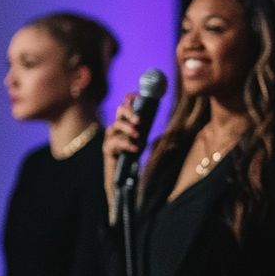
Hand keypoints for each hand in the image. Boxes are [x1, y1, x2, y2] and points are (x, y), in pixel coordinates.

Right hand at [103, 93, 142, 211]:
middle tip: (141, 120)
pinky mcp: (108, 152)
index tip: (138, 94)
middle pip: (119, 112)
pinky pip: (113, 144)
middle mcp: (118, 129)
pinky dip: (125, 144)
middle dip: (129, 112)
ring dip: (126, 128)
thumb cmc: (137, 159)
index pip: (127, 105)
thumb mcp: (147, 140)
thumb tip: (166, 116)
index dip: (131, 99)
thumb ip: (151, 128)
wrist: (126, 181)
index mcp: (128, 123)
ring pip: (114, 126)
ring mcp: (111, 139)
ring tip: (138, 134)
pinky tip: (135, 148)